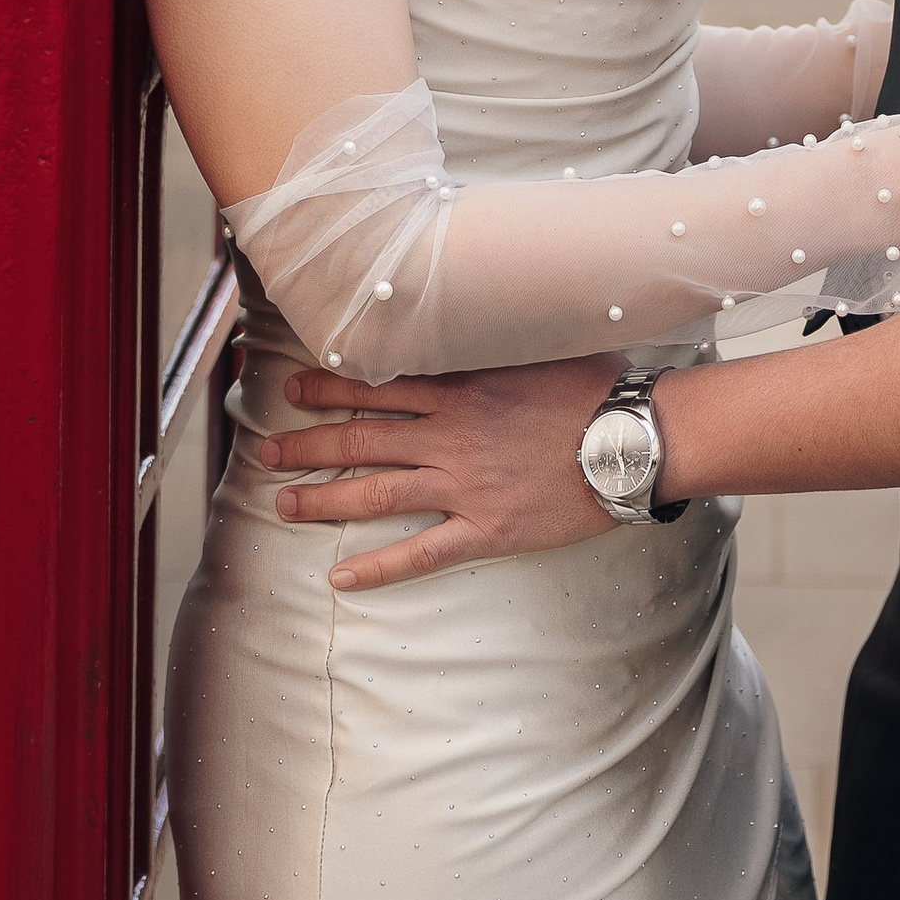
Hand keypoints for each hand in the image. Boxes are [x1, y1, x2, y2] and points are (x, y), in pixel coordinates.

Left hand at [246, 350, 621, 591]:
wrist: (633, 439)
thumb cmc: (597, 386)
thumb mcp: (540, 346)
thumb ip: (495, 342)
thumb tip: (468, 321)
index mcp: (462, 387)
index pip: (378, 385)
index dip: (330, 388)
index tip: (294, 389)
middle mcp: (451, 434)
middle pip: (362, 438)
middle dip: (307, 444)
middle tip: (266, 450)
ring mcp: (464, 485)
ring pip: (376, 493)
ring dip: (323, 499)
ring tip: (282, 505)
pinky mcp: (486, 529)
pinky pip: (421, 553)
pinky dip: (377, 568)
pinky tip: (340, 578)